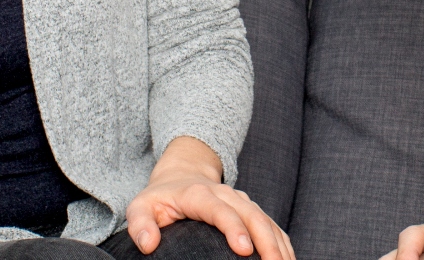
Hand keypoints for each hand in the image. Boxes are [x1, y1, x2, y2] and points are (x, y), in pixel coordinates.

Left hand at [126, 137, 292, 259]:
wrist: (183, 174)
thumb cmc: (160, 197)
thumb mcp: (141, 206)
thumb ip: (140, 223)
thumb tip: (148, 244)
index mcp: (200, 194)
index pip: (220, 210)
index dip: (234, 228)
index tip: (244, 250)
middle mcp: (226, 195)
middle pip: (252, 215)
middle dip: (266, 241)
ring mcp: (242, 202)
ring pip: (267, 221)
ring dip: (279, 245)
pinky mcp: (252, 211)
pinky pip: (272, 227)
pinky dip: (283, 243)